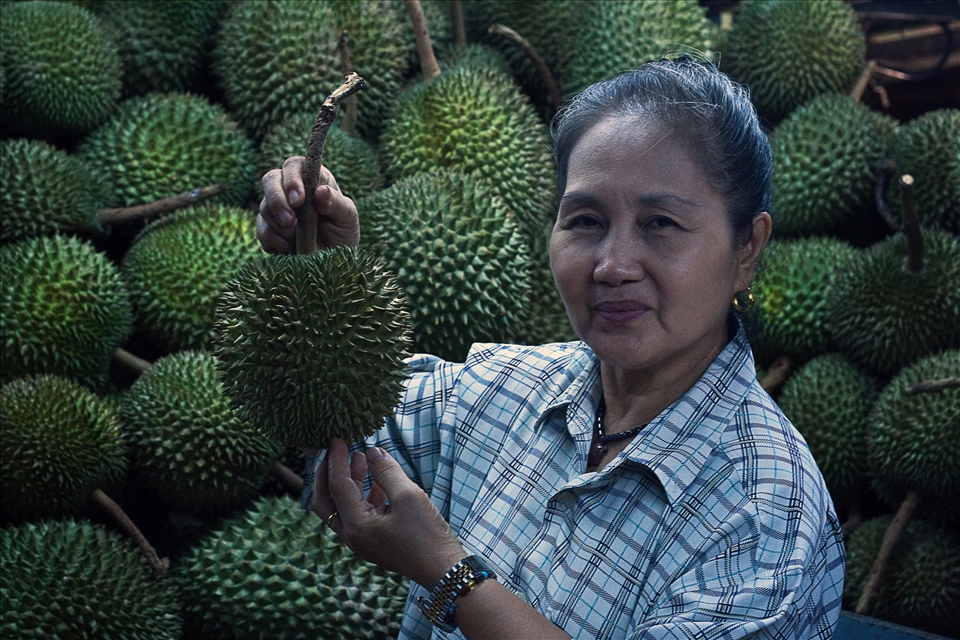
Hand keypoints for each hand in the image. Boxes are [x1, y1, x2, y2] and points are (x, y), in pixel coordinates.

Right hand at [257, 156, 359, 254]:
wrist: (333, 262)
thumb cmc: (342, 233)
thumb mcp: (347, 218)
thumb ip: (337, 203)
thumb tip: (321, 191)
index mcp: (312, 180)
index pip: (294, 165)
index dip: (292, 179)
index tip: (298, 201)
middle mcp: (290, 190)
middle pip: (270, 179)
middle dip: (277, 200)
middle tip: (289, 220)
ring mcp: (276, 208)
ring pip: (264, 207)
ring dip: (281, 226)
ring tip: (299, 239)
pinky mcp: (268, 228)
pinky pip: (262, 231)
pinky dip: (276, 242)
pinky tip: (291, 248)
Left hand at [308, 439, 465, 588]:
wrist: (443, 570)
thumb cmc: (427, 535)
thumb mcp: (408, 496)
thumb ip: (386, 472)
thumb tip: (372, 451)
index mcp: (356, 526)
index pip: (337, 486)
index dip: (337, 459)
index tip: (338, 438)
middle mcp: (352, 536)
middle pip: (326, 501)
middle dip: (328, 474)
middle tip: (336, 451)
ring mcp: (362, 541)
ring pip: (342, 508)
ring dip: (348, 482)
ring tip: (360, 458)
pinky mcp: (374, 542)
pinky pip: (358, 515)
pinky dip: (362, 495)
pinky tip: (377, 481)